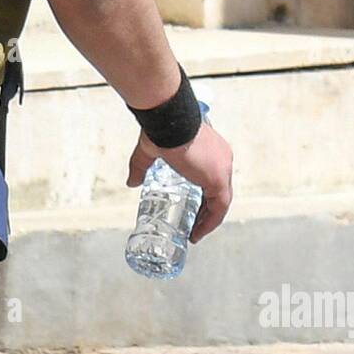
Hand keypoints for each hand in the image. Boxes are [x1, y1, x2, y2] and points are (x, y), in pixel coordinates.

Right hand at [127, 122, 233, 242]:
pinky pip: (219, 208)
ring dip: (208, 221)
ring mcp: (222, 168)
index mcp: (212, 150)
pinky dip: (210, 222)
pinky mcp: (218, 178)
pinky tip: (197, 233)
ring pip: (221, 202)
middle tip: (192, 226)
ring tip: (194, 234)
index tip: (193, 210)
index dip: (204, 196)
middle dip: (205, 211)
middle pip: (218, 192)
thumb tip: (132, 183)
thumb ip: (141, 167)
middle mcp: (222, 159)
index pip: (213, 178)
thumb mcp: (150, 151)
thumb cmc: (161, 127)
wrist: (167, 119)